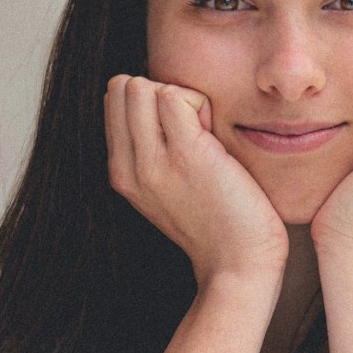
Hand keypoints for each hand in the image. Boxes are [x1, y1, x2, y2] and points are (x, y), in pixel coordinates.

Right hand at [104, 75, 288, 284]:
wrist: (238, 266)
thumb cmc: (219, 225)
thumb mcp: (169, 191)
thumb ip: (154, 152)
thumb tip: (162, 101)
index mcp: (122, 173)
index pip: (115, 101)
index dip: (151, 103)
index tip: (180, 133)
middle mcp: (129, 167)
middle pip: (123, 88)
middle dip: (162, 95)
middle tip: (195, 130)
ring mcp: (153, 162)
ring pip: (143, 87)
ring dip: (182, 99)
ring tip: (206, 136)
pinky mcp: (186, 155)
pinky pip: (176, 95)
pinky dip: (202, 104)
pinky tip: (218, 139)